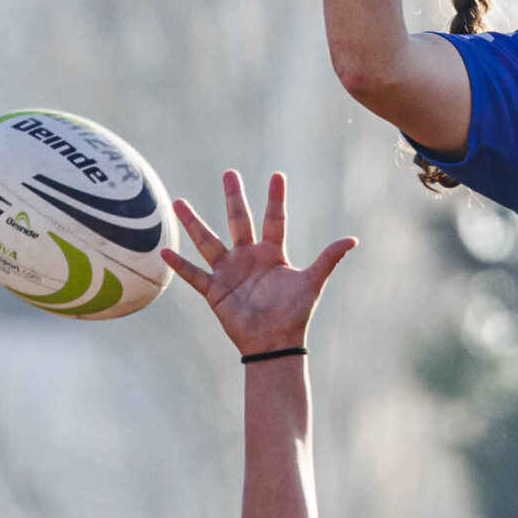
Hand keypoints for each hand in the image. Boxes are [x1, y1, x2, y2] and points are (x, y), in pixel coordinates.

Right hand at [166, 170, 355, 356]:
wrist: (275, 344)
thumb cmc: (294, 314)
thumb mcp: (312, 282)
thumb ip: (328, 259)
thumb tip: (353, 239)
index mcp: (272, 254)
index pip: (274, 219)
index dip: (276, 198)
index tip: (277, 175)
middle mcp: (248, 258)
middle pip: (239, 221)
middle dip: (235, 197)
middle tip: (230, 173)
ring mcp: (229, 272)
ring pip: (208, 241)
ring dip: (194, 223)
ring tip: (178, 202)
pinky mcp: (215, 290)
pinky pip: (194, 275)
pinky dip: (179, 265)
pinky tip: (164, 251)